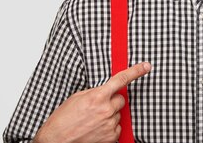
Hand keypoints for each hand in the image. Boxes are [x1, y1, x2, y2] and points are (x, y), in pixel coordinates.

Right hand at [33, 62, 150, 142]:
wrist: (55, 141)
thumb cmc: (63, 120)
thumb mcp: (77, 98)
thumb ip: (96, 92)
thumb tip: (107, 91)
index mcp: (97, 96)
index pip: (121, 80)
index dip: (136, 71)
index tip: (146, 66)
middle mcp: (106, 110)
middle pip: (121, 99)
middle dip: (112, 101)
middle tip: (98, 107)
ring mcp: (110, 124)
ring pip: (119, 114)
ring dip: (109, 115)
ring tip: (93, 121)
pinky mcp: (111, 137)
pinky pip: (117, 128)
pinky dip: (110, 128)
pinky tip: (96, 129)